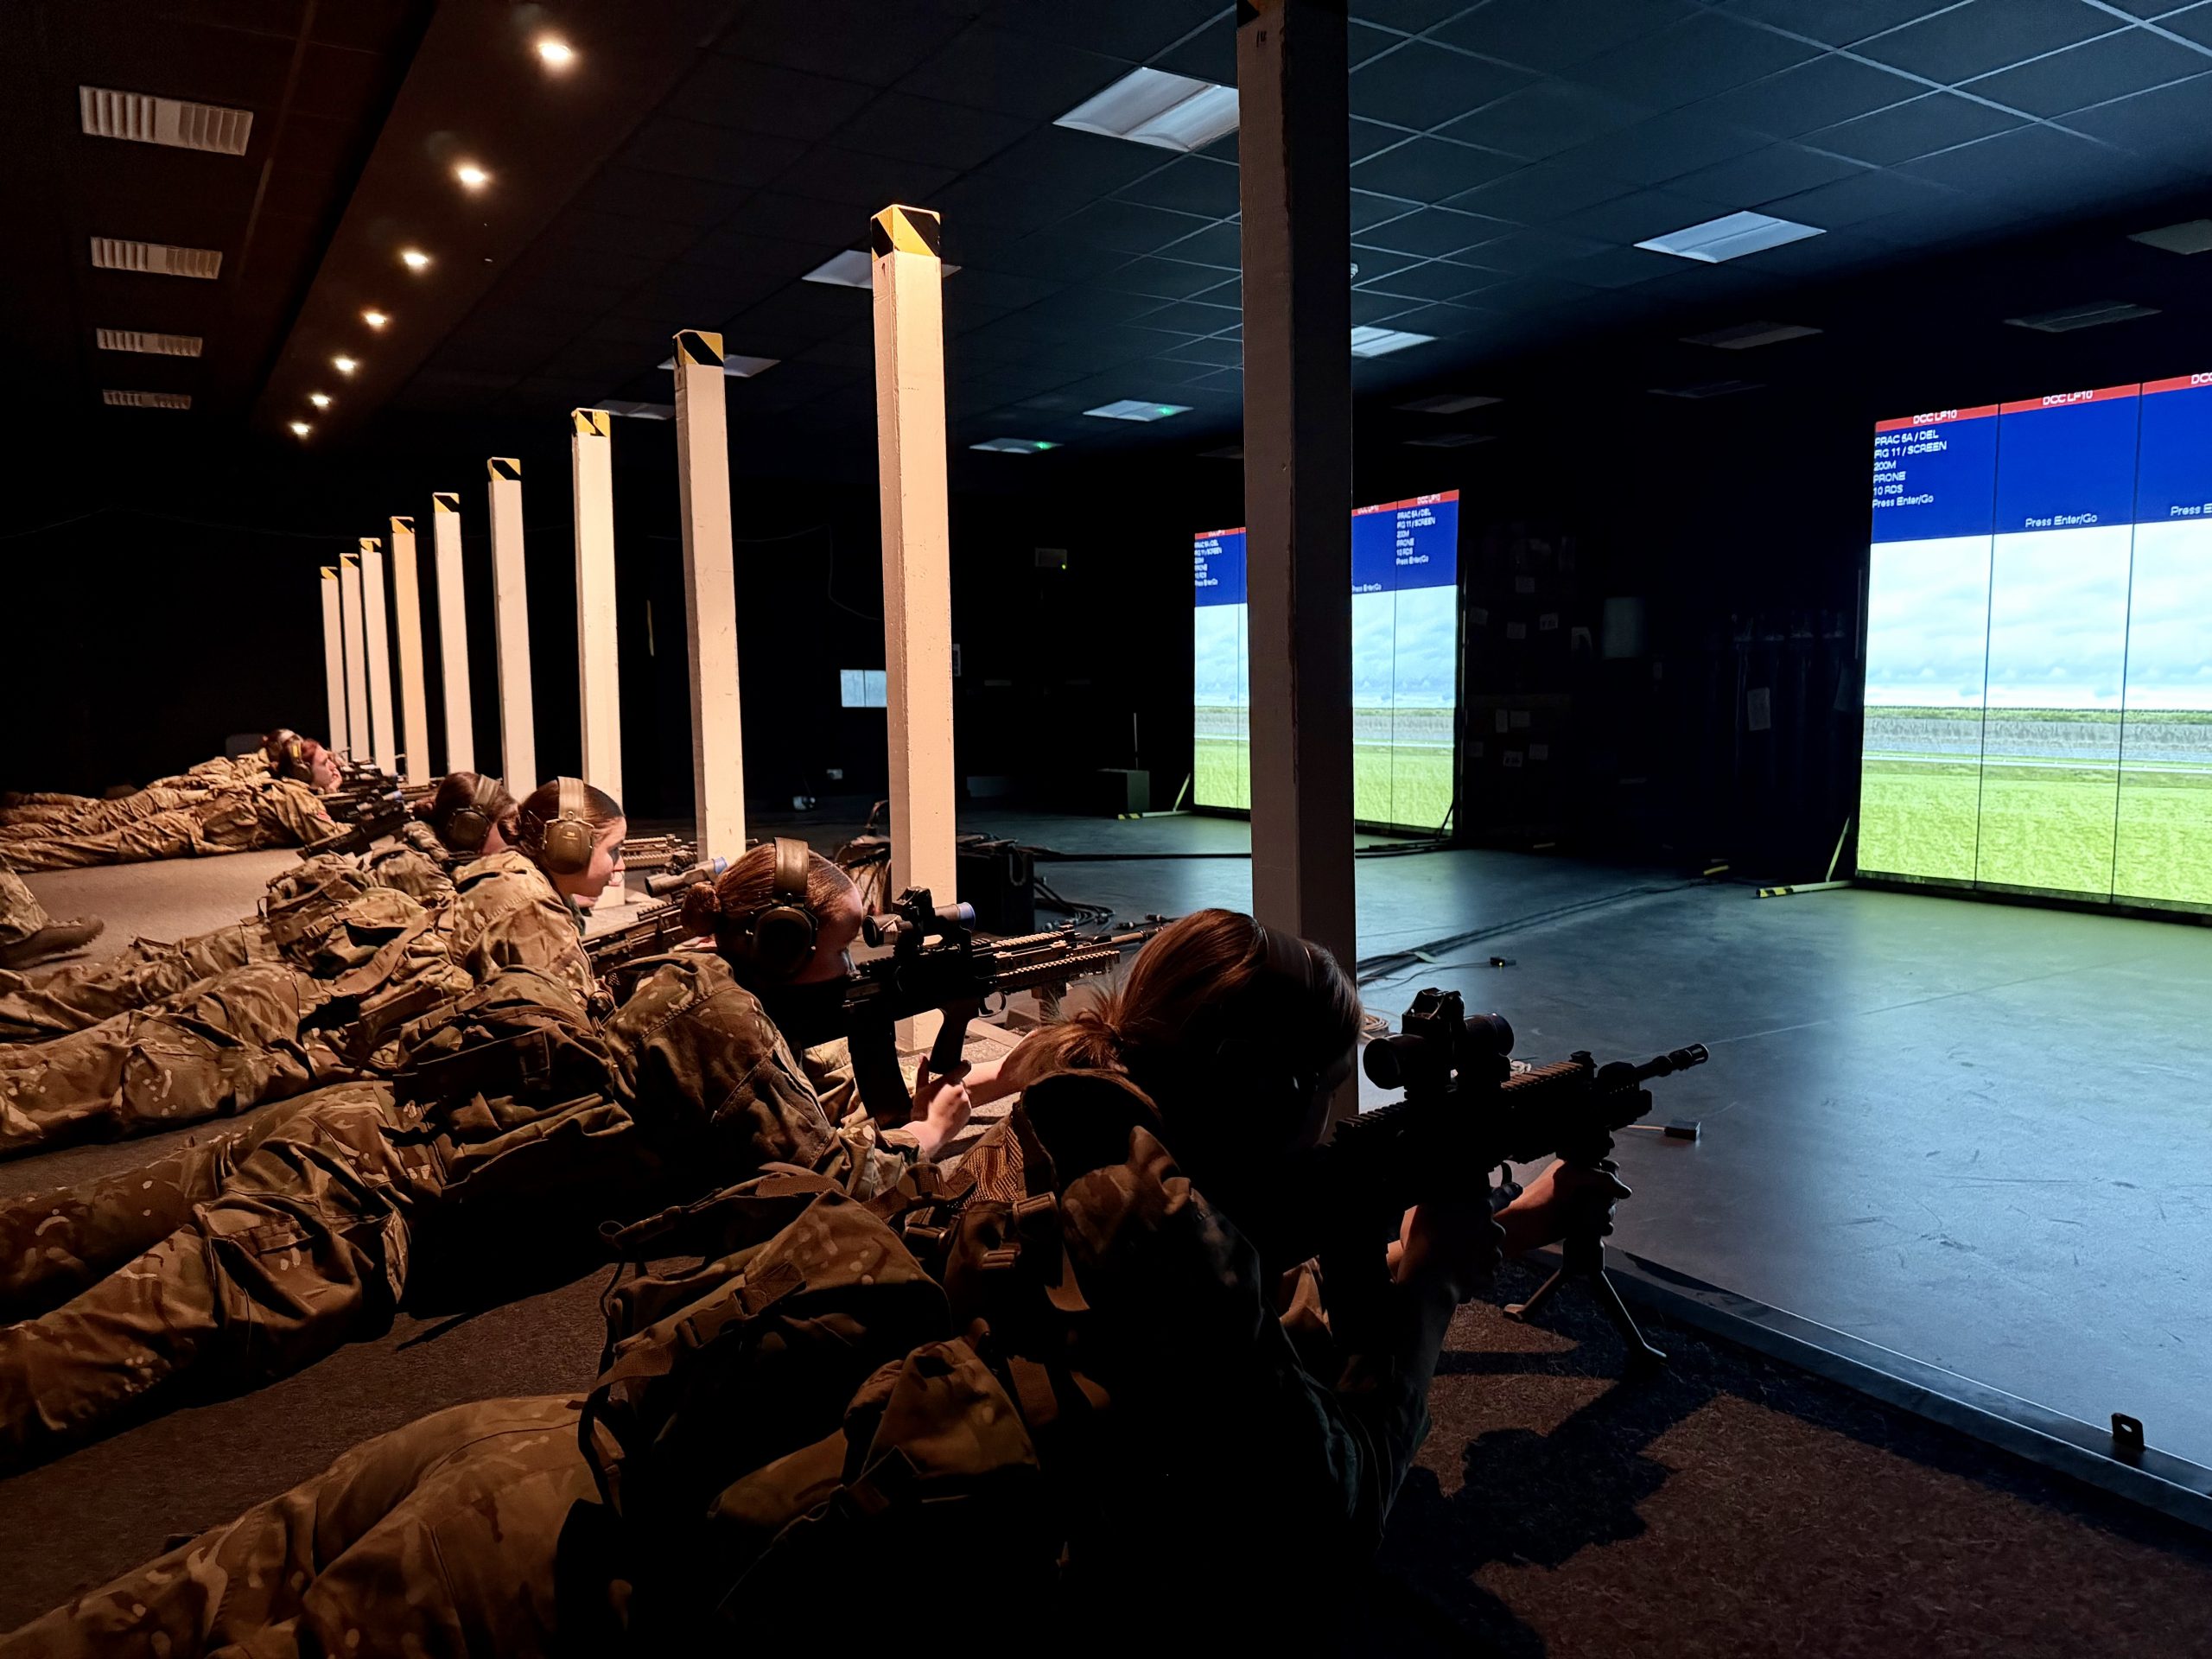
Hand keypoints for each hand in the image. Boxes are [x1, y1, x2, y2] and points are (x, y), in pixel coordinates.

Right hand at [908, 1059, 972, 1157]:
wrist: (929, 1132)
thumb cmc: (922, 1111)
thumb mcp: (921, 1089)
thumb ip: (923, 1070)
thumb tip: (923, 1056)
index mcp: (950, 1081)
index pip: (965, 1066)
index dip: (963, 1065)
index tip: (960, 1066)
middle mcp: (961, 1090)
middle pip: (960, 1084)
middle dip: (952, 1088)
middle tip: (940, 1096)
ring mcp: (966, 1103)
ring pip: (962, 1096)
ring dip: (955, 1099)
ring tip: (942, 1108)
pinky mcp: (968, 1114)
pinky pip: (964, 1108)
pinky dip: (958, 1110)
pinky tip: (946, 1115)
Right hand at [1393, 1198, 1505, 1301]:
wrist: (1429, 1279)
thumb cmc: (1425, 1239)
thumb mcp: (1429, 1207)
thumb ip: (1445, 1200)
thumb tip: (1448, 1199)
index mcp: (1481, 1207)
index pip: (1501, 1194)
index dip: (1509, 1191)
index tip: (1516, 1189)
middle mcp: (1493, 1229)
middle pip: (1491, 1226)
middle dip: (1478, 1230)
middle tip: (1456, 1237)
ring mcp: (1493, 1254)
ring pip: (1487, 1250)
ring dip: (1475, 1252)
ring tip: (1451, 1256)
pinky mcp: (1489, 1276)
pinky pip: (1482, 1271)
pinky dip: (1472, 1272)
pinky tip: (1455, 1271)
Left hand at [1497, 1159, 1632, 1255]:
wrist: (1524, 1226)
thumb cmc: (1541, 1199)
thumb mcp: (1572, 1179)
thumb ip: (1600, 1178)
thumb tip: (1626, 1192)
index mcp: (1576, 1167)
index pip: (1607, 1168)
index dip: (1610, 1179)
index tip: (1604, 1190)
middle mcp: (1580, 1184)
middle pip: (1610, 1189)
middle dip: (1609, 1200)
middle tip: (1596, 1207)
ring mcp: (1580, 1203)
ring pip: (1608, 1207)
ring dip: (1607, 1215)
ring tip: (1595, 1220)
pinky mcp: (1580, 1221)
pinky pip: (1602, 1223)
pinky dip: (1604, 1227)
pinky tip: (1599, 1230)